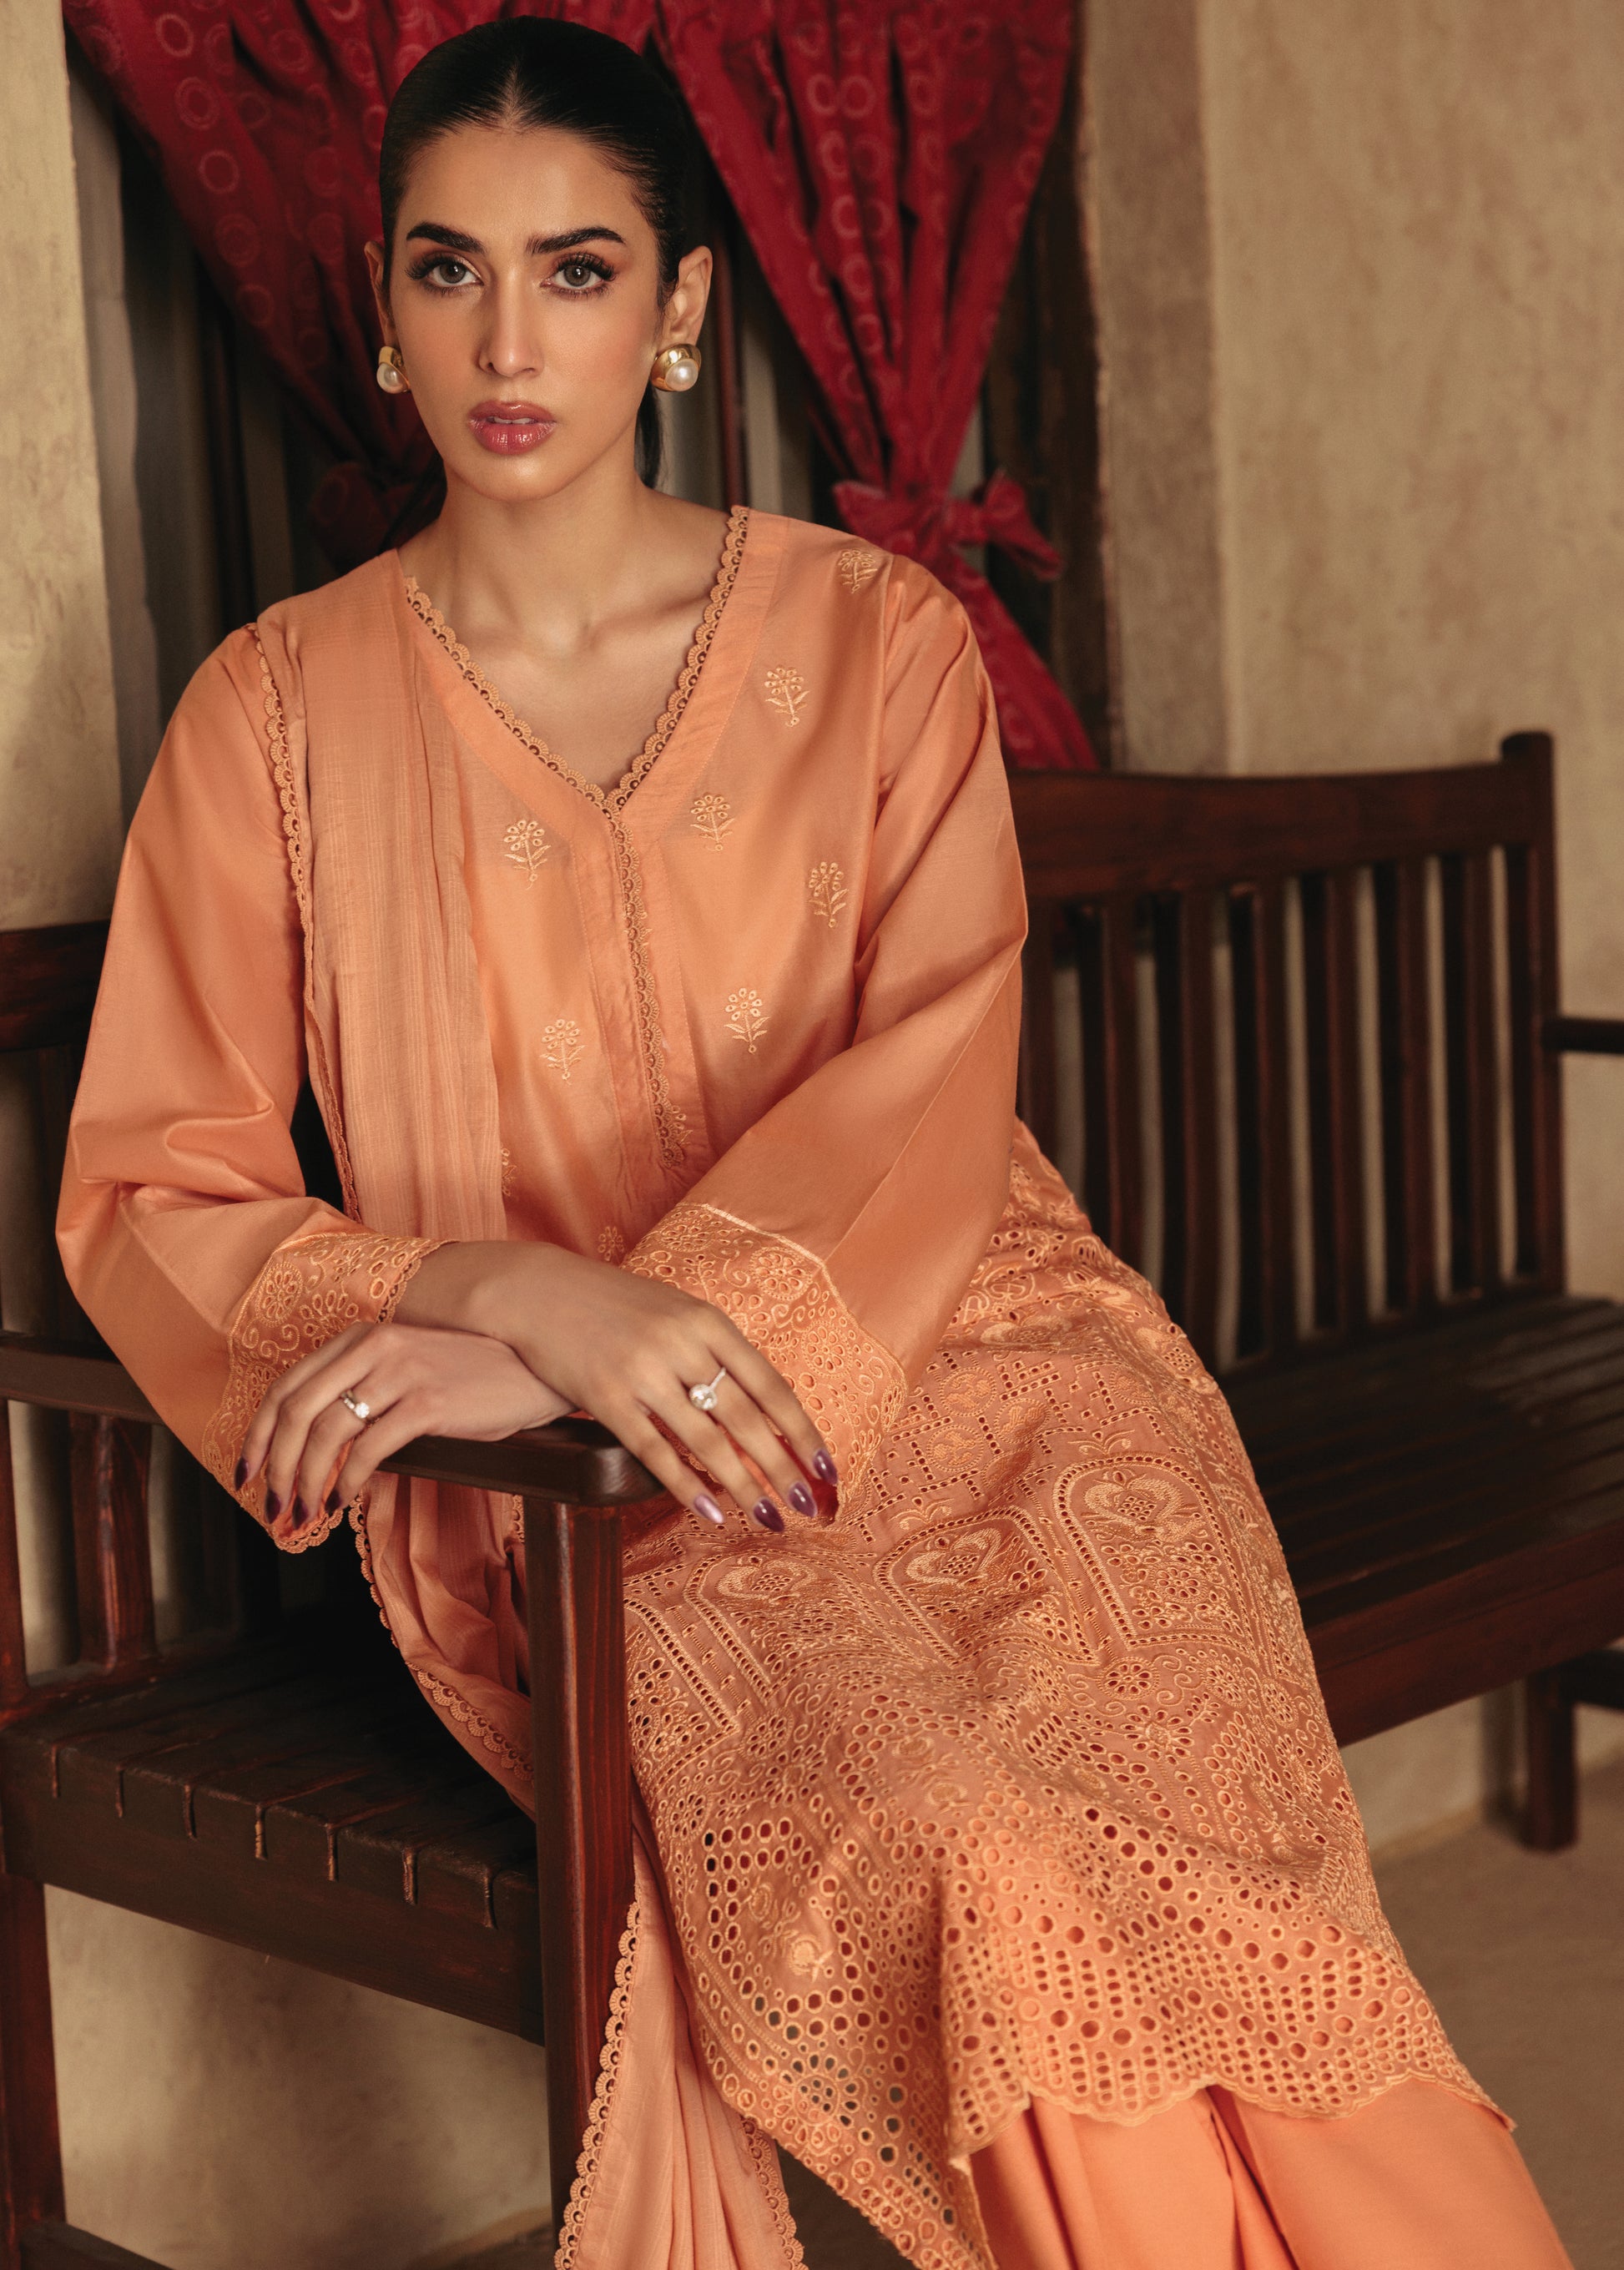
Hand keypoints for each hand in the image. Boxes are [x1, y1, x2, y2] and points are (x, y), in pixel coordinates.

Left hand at [238, 1319, 569, 1534]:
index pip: (288, 1386)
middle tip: (273, 1507)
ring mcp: (401, 1373)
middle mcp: (374, 1347)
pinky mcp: (428, 1403)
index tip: (248, 1472)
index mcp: (361, 1337)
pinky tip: (344, 1500)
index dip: (260, 1435)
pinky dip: (346, 1481)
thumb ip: (364, 1391)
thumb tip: (320, 1451)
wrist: (535, 1366)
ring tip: (306, 1513)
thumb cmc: (473, 1376)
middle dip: (276, 1467)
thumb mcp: (408, 1369)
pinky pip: (368, 1449)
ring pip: (327, 1432)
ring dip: (307, 1481)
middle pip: (297, 1411)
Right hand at [397, 1242, 836, 1533]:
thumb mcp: (676, 1311)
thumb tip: (764, 1408)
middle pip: (746, 1419)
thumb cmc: (616, 1305)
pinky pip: (653, 1451)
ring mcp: (643, 1372)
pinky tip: (709, 1512)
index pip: (771, 1386)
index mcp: (708, 1321)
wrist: (539, 1290)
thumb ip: (716, 1352)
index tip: (828, 1469)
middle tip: (808, 1507)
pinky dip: (685, 1486)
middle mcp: (682, 1345)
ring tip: (767, 1518)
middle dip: (783, 1469)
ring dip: (742, 1487)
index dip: (803, 1432)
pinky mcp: (606, 1397)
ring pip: (706, 1442)